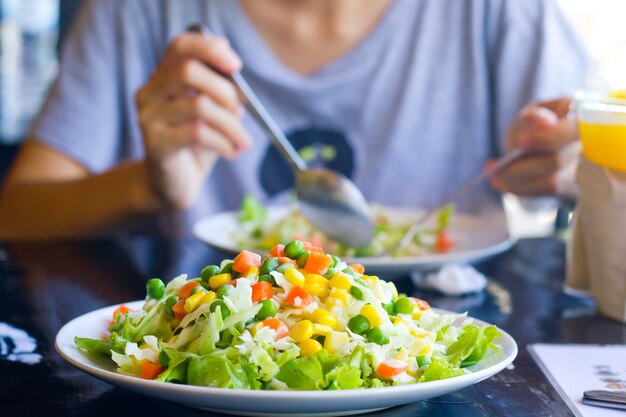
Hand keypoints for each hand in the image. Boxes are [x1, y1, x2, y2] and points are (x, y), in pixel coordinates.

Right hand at [136, 33, 251, 209]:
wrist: (173, 185)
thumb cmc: (195, 145)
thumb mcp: (211, 113)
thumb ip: (219, 90)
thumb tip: (234, 70)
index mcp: (163, 78)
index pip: (180, 46)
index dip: (209, 48)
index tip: (236, 64)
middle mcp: (150, 93)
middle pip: (188, 71)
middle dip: (225, 90)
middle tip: (242, 111)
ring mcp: (149, 118)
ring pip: (199, 106)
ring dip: (231, 124)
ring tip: (243, 141)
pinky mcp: (156, 144)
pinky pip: (198, 134)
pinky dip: (224, 142)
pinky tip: (232, 152)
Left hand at [488, 97, 578, 195]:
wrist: (533, 143)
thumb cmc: (534, 125)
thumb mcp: (529, 113)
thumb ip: (534, 116)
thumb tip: (545, 122)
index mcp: (581, 119)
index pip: (573, 131)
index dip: (548, 139)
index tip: (521, 143)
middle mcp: (588, 147)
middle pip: (556, 162)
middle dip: (520, 166)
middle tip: (493, 166)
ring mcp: (581, 171)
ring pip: (550, 183)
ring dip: (515, 180)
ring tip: (492, 173)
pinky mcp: (570, 188)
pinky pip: (543, 193)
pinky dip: (518, 188)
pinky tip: (499, 182)